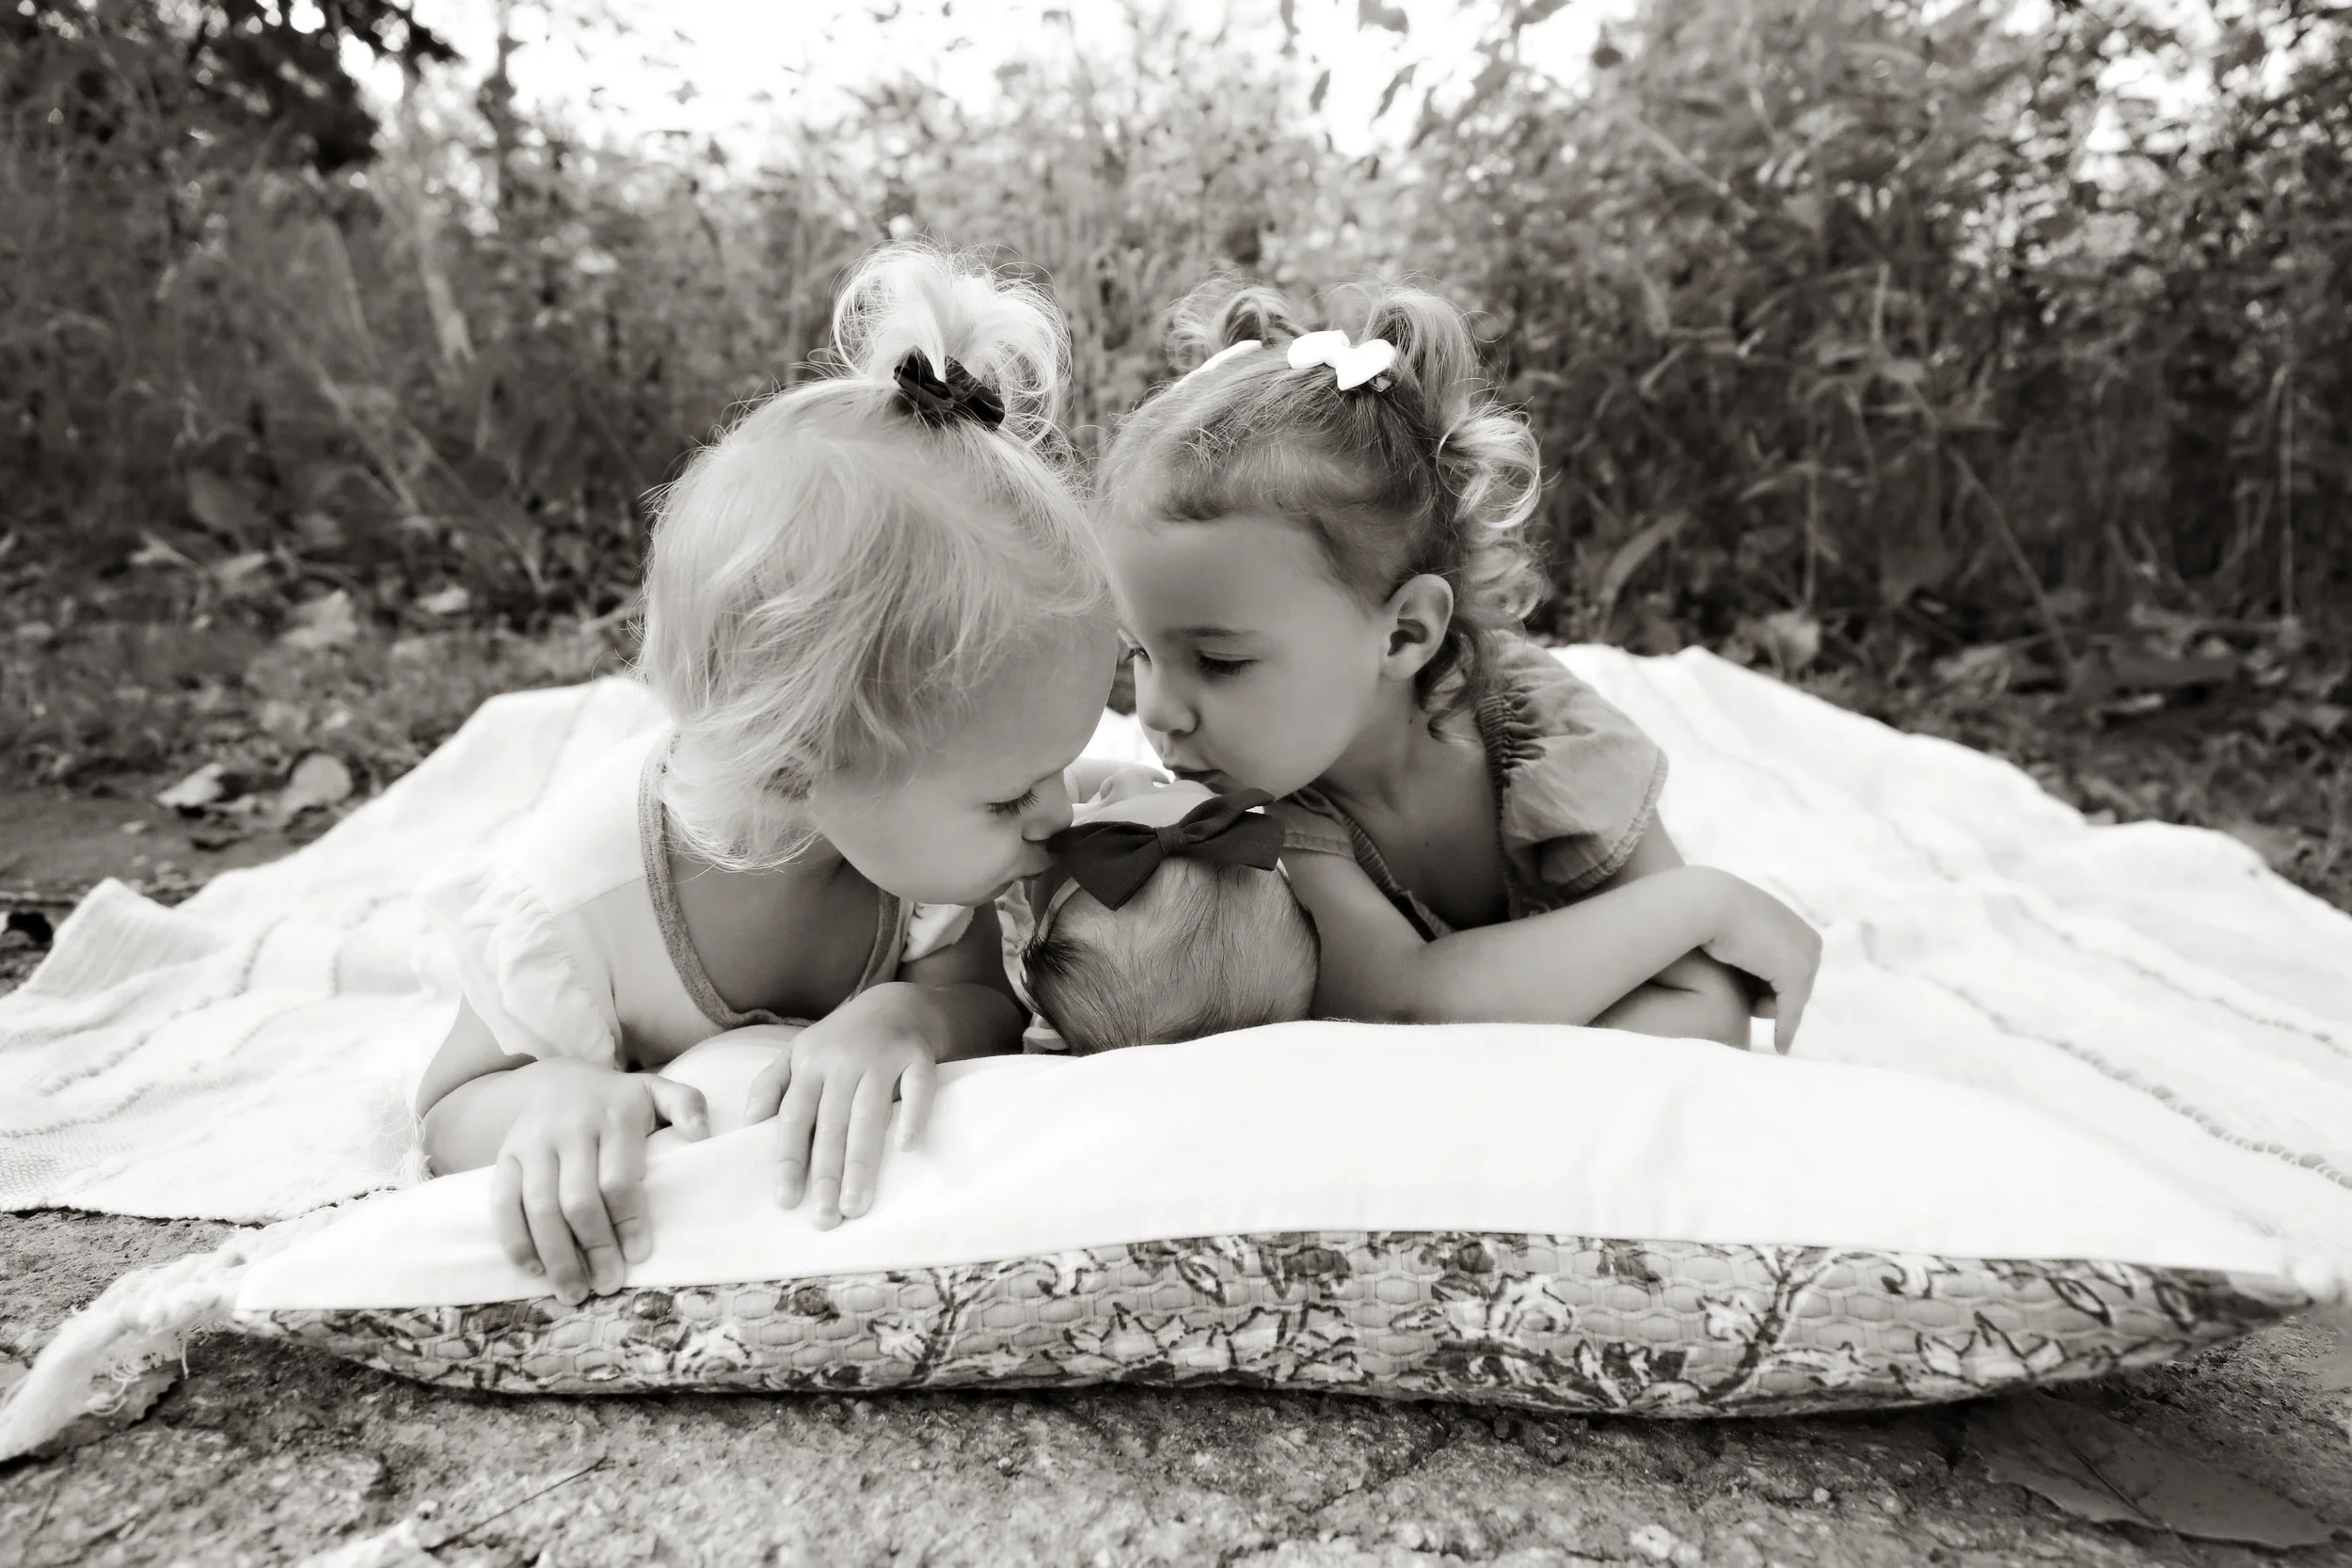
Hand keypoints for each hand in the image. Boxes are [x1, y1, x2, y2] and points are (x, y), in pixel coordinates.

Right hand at [488, 1059, 709, 1305]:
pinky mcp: (505, 1157)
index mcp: (613, 1117)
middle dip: (594, 1248)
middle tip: (608, 1284)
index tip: (639, 1255)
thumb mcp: (658, 1091)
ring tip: (574, 1292)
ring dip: (556, 1256)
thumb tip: (703, 1135)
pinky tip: (535, 1269)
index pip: (618, 1179)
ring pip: (539, 1208)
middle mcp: (569, 1130)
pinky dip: (516, 1241)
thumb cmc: (617, 1100)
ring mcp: (532, 1144)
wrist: (556, 1080)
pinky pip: (503, 1204)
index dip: (629, 1222)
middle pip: (578, 1201)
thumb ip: (687, 1105)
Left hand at [743, 985, 942, 1228]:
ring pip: (869, 1114)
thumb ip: (770, 1085)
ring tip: (856, 1205)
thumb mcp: (799, 1053)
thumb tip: (749, 1124)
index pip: (794, 1118)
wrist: (898, 1003)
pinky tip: (908, 1148)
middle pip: (831, 1124)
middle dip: (826, 1173)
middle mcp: (842, 1062)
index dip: (789, 1159)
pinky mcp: (918, 1055)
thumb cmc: (842, 1039)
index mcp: (810, 1065)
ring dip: (862, 1162)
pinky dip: (914, 1115)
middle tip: (823, 1218)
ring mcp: (882, 1058)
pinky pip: (918, 1088)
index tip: (785, 1200)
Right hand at [1693, 869, 1821, 1053]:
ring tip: (1750, 1020)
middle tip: (1750, 1016)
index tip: (1752, 1007)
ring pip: (1792, 1001)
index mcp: (1796, 926)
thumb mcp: (1733, 931)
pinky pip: (1791, 1011)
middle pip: (1794, 988)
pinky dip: (1786, 1030)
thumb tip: (1737, 966)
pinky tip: (1779, 1047)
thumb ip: (1744, 951)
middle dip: (1773, 1003)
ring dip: (1773, 1013)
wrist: (1706, 901)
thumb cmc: (1708, 915)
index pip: (1789, 970)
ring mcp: (1805, 956)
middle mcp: (1808, 940)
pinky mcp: (1795, 971)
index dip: (1769, 990)